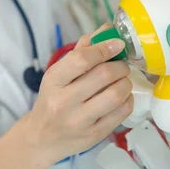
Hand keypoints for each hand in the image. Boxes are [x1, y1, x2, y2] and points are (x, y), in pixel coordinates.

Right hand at [26, 24, 133, 162]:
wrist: (42, 138)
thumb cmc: (52, 100)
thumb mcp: (57, 76)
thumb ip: (79, 53)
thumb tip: (106, 30)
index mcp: (53, 82)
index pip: (81, 60)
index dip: (104, 48)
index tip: (118, 43)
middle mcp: (64, 102)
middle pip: (103, 75)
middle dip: (120, 66)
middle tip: (122, 65)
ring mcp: (80, 120)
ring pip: (116, 94)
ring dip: (126, 83)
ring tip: (122, 81)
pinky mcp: (95, 135)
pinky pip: (122, 112)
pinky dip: (127, 100)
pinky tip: (121, 97)